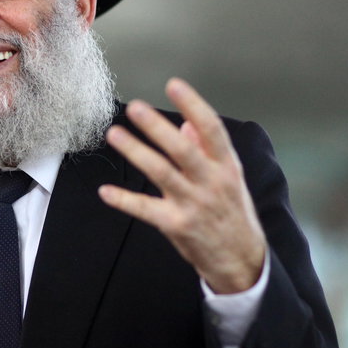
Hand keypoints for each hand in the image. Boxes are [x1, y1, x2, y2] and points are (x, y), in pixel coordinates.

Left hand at [98, 78, 265, 293]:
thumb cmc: (232, 214)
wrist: (242, 261)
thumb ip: (209, 150)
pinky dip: (124, 200)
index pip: (212, 130)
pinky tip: (105, 192)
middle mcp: (211, 182)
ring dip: (135, 152)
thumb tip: (186, 124)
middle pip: (182, 149)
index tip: (174, 85)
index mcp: (226, 166)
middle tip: (136, 107)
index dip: (194, 105)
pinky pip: (146, 209)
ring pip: (161, 173)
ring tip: (114, 134)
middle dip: (157, 127)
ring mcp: (193, 204)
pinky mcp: (176, 225)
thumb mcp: (230, 178)